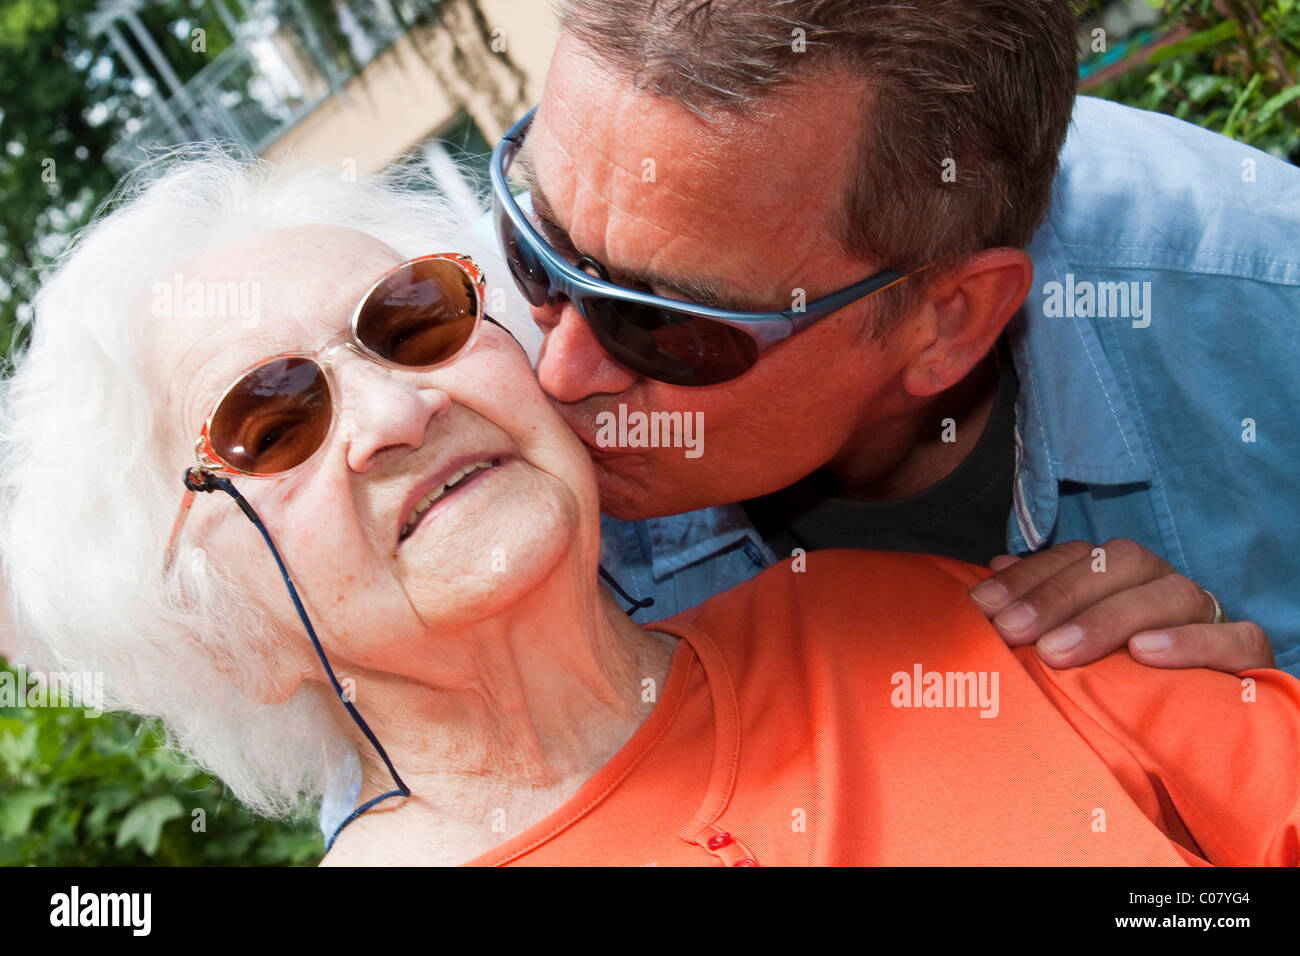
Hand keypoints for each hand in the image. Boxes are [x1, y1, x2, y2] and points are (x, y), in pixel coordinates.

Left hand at [967, 538, 1273, 672]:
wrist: (1198, 722)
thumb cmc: (1116, 676)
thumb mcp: (1069, 642)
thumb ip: (1037, 603)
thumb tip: (994, 567)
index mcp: (1121, 574)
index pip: (1075, 556)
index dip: (1027, 577)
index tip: (983, 607)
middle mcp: (1162, 583)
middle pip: (1118, 563)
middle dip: (1058, 596)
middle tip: (1013, 632)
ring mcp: (1206, 614)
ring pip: (1170, 594)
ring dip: (1109, 619)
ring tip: (1060, 651)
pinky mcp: (1245, 652)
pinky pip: (1233, 638)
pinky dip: (1190, 643)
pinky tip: (1145, 655)